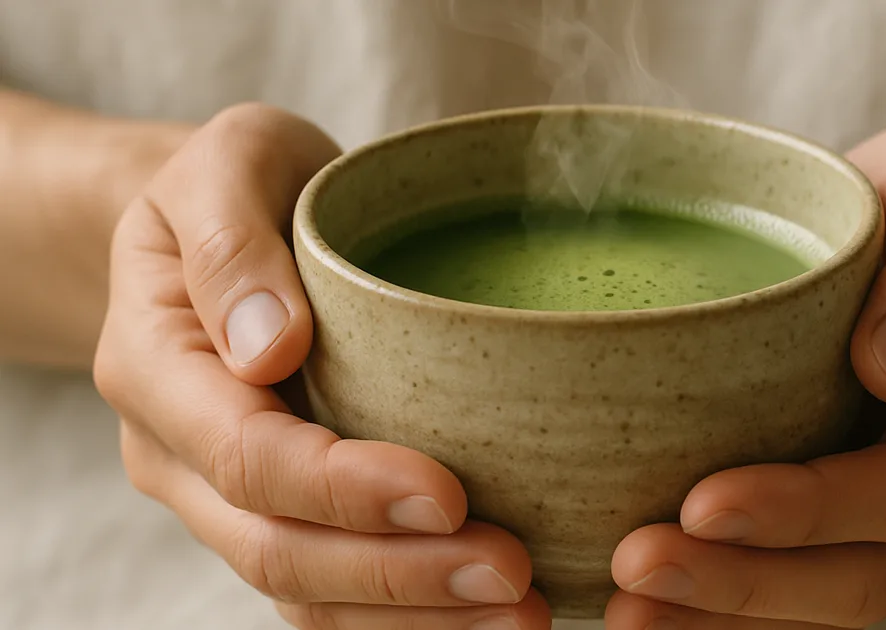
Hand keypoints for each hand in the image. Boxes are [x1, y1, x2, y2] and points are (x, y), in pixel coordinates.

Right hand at [94, 104, 551, 629]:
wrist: (224, 226)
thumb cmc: (236, 184)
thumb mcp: (226, 163)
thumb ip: (231, 245)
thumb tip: (270, 347)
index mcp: (156, 368)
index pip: (246, 457)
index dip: (343, 490)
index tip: (448, 494)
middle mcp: (181, 453)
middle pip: (278, 550)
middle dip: (397, 574)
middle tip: (510, 573)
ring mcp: (226, 495)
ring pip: (306, 593)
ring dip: (413, 615)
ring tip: (520, 613)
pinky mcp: (282, 510)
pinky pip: (333, 590)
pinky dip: (407, 613)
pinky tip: (485, 612)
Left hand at [606, 121, 885, 627]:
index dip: (810, 511)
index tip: (702, 505)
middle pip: (873, 569)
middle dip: (751, 583)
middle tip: (637, 570)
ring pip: (840, 597)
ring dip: (734, 615)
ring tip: (630, 610)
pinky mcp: (881, 520)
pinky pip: (816, 586)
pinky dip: (741, 608)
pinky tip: (664, 607)